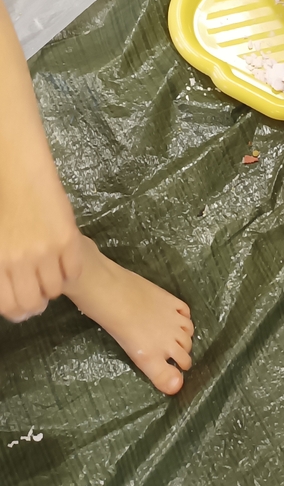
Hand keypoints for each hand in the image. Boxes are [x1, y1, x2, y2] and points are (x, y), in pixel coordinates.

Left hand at [0, 163, 81, 320]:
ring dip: (55, 283)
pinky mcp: (67, 240)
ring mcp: (46, 251)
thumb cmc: (4, 206)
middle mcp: (20, 262)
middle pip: (34, 303)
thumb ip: (3, 270)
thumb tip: (12, 297)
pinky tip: (65, 257)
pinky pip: (74, 271)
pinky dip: (71, 269)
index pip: (9, 306)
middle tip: (41, 290)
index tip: (25, 306)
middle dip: (38, 301)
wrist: (21, 174)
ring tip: (53, 267)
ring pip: (56, 289)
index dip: (19, 311)